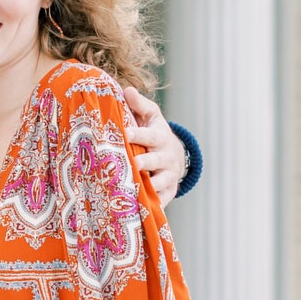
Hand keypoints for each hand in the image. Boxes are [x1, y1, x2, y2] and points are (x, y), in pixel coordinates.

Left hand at [122, 86, 187, 206]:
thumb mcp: (150, 116)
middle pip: (155, 160)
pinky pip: (162, 200)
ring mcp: (169, 175)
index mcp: (160, 136)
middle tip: (132, 164)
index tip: (125, 134)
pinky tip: (140, 209)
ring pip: (159, 182)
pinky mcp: (169, 191)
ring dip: (148, 185)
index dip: (137, 134)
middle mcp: (166, 156)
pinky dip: (154, 204)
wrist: (175, 155)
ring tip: (134, 189)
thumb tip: (126, 90)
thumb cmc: (155, 133)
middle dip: (144, 162)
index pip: (149, 135)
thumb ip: (138, 105)